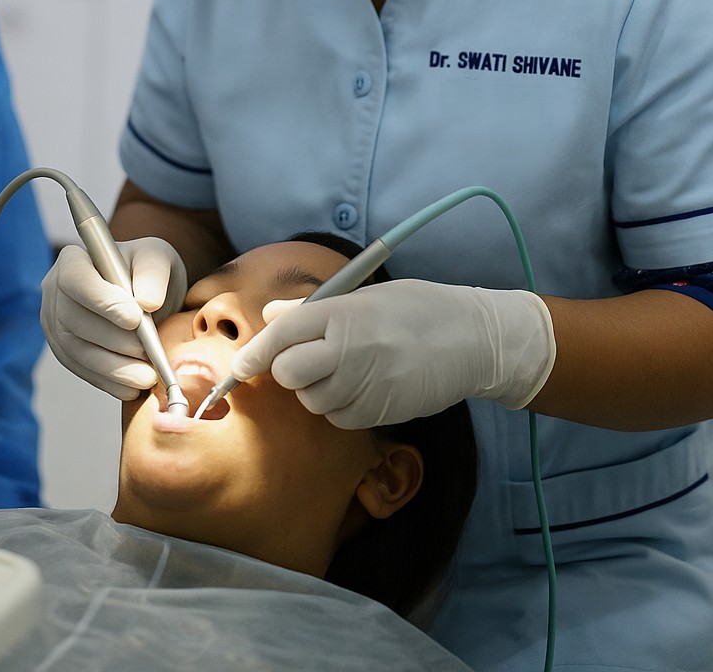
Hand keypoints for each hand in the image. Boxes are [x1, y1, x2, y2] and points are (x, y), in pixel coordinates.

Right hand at [40, 236, 187, 399]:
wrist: (146, 297)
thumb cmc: (147, 272)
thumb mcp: (158, 259)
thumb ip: (154, 273)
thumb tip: (147, 302)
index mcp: (73, 260)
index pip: (76, 280)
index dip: (101, 301)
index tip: (134, 319)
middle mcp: (55, 291)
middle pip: (74, 320)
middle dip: (114, 341)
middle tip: (148, 353)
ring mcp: (55, 324)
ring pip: (77, 350)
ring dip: (113, 368)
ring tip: (147, 376)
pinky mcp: (64, 351)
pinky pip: (81, 370)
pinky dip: (108, 381)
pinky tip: (133, 387)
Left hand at [229, 278, 555, 427]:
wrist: (473, 340)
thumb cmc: (419, 308)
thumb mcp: (366, 295)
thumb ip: (315, 309)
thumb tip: (271, 314)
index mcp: (342, 313)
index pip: (282, 333)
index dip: (255, 352)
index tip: (239, 366)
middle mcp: (348, 350)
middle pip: (288, 374)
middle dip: (286, 371)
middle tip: (302, 359)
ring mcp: (364, 385)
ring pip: (312, 400)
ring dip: (315, 389)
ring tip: (345, 366)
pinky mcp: (378, 412)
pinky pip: (339, 417)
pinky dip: (340, 406)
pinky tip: (363, 385)